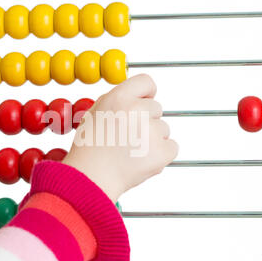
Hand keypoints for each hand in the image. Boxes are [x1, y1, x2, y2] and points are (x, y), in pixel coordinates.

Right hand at [63, 74, 177, 202]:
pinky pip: (172, 147)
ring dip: (153, 139)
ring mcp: (151, 131)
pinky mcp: (163, 152)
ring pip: (163, 129)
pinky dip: (162, 154)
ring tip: (131, 152)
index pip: (146, 82)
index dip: (146, 93)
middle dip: (147, 121)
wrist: (90, 178)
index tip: (144, 102)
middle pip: (156, 108)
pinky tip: (142, 160)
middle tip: (128, 137)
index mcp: (118, 98)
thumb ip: (118, 100)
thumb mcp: (95, 113)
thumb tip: (139, 96)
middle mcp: (136, 110)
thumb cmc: (89, 149)